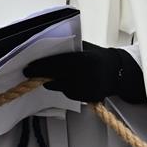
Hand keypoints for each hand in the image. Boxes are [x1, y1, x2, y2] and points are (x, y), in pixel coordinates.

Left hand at [25, 43, 145, 103]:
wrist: (118, 72)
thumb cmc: (99, 57)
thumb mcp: (85, 48)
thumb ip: (68, 50)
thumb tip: (46, 50)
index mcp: (84, 60)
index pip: (58, 63)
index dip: (41, 65)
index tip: (29, 66)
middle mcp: (86, 76)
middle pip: (56, 77)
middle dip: (41, 75)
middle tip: (29, 73)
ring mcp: (87, 89)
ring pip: (61, 87)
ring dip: (52, 82)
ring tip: (48, 76)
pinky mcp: (88, 98)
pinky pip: (70, 93)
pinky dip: (64, 88)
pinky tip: (66, 82)